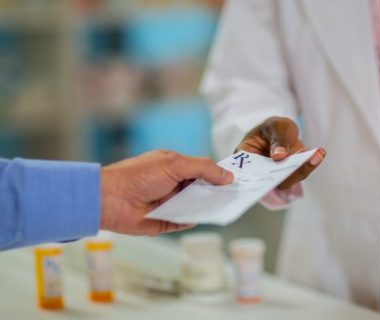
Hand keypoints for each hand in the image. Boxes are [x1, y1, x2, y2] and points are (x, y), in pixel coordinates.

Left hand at [100, 150, 232, 235]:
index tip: (236, 179)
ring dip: (207, 206)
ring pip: (195, 206)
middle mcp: (173, 185)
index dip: (217, 174)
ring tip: (226, 206)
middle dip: (216, 191)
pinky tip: (205, 216)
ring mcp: (169, 203)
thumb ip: (203, 168)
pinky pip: (185, 221)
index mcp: (174, 167)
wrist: (110, 199)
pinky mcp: (165, 221)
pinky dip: (194, 219)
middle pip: (201, 189)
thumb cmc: (138, 176)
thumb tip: (226, 175)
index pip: (201, 170)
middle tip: (236, 194)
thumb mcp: (175, 164)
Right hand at [237, 116, 325, 189]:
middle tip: (304, 159)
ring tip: (316, 154)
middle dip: (288, 172)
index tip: (273, 166)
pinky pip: (297, 174)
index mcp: (245, 157)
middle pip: (269, 179)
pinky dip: (309, 165)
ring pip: (286, 179)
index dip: (257, 174)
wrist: (283, 132)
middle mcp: (257, 171)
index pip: (248, 171)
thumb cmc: (273, 127)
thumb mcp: (274, 126)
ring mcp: (274, 175)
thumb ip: (277, 139)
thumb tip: (278, 156)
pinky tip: (318, 153)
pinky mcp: (288, 176)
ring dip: (302, 168)